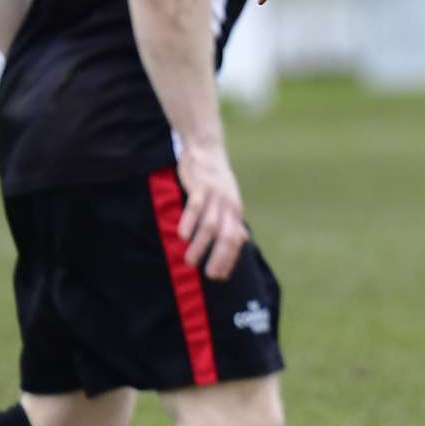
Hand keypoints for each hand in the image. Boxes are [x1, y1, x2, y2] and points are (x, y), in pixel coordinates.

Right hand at [174, 143, 248, 279]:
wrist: (207, 148)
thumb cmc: (216, 179)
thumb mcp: (229, 200)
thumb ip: (233, 221)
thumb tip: (243, 240)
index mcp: (235, 211)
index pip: (236, 241)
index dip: (229, 259)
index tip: (219, 276)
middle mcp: (228, 205)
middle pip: (227, 237)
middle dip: (219, 258)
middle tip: (209, 275)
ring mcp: (215, 196)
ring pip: (210, 226)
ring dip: (200, 246)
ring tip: (190, 262)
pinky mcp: (201, 187)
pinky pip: (196, 207)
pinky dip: (189, 223)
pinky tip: (181, 237)